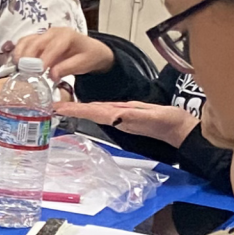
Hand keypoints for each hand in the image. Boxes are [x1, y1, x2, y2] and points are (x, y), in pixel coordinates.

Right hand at [13, 27, 112, 77]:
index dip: (44, 60)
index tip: (38, 72)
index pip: (52, 47)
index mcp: (67, 36)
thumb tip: (51, 75)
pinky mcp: (38, 39)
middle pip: (36, 42)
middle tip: (25, 73)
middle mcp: (53, 32)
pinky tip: (16, 63)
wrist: (91, 50)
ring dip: (20, 54)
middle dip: (28, 58)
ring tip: (18, 68)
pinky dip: (18, 51)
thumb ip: (67, 69)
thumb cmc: (88, 56)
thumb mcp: (83, 64)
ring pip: (27, 40)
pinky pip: (25, 42)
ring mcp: (44, 34)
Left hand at [56, 99, 199, 147]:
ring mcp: (121, 118)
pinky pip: (105, 111)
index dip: (74, 110)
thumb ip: (135, 116)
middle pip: (89, 112)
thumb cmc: (170, 122)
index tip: (58, 109)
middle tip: (51, 105)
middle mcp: (118, 119)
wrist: (182, 130)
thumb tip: (117, 116)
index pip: (93, 112)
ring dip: (78, 109)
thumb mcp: (154, 116)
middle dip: (70, 109)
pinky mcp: (126, 116)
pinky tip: (85, 106)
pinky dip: (92, 108)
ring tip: (61, 105)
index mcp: (122, 118)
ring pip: (95, 112)